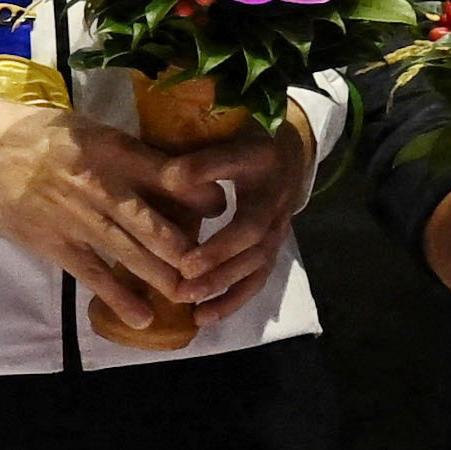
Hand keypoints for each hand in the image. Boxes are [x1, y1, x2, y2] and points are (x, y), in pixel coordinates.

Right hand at [0, 97, 219, 314]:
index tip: (220, 207)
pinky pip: (93, 275)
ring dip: (163, 278)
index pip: (171, 175)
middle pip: (157, 224)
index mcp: (115, 152)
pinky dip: (118, 297)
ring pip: (131, 253)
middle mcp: (103, 186)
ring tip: (188, 297)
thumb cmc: (32, 133)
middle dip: (189, 250)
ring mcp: (78, 218)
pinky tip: (140, 317)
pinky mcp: (53, 242)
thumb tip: (166, 171)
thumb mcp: (87, 129)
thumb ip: (125, 152)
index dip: (201, 194)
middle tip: (215, 268)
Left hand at [97, 105, 315, 310]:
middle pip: (252, 230)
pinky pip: (257, 278)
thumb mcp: (219, 133)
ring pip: (256, 261)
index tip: (172, 181)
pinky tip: (203, 316)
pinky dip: (232, 299)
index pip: (231, 161)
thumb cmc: (241, 138)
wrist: (287, 150)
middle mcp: (274, 196)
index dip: (203, 170)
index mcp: (258, 159)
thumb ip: (193, 151)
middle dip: (218, 253)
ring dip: (223, 282)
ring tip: (188, 298)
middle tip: (184, 270)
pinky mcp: (273, 247)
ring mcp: (278, 225)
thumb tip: (163, 178)